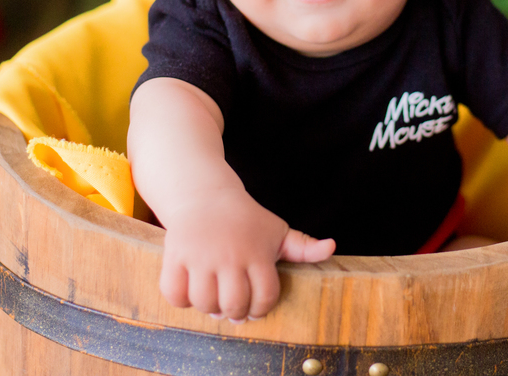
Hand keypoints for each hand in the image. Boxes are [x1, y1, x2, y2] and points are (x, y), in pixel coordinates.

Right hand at [158, 187, 334, 320]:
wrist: (205, 194)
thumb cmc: (246, 219)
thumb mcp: (276, 230)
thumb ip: (303, 246)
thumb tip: (332, 247)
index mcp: (257, 252)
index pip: (264, 299)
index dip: (260, 309)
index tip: (255, 305)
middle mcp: (230, 255)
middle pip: (234, 306)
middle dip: (235, 312)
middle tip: (232, 306)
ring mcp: (201, 255)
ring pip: (204, 303)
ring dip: (208, 306)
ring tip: (212, 296)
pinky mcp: (175, 255)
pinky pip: (175, 294)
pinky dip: (181, 299)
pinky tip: (191, 289)